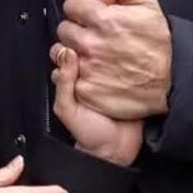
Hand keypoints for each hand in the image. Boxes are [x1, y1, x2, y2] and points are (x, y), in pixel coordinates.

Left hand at [52, 42, 144, 168]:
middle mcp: (90, 76)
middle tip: (95, 43)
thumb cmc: (88, 134)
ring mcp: (109, 78)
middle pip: (88, 51)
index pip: (65, 54)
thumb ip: (64, 83)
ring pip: (107, 55)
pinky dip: (127, 60)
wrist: (116, 150)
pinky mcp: (128, 82)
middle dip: (90, 43)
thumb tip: (67, 53)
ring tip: (112, 47)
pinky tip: (127, 57)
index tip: (75, 42)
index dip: (68, 46)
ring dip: (110, 49)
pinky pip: (126, 66)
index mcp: (71, 81)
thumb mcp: (67, 108)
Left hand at [53, 0, 172, 121]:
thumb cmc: (157, 45)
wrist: (167, 84)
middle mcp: (91, 43)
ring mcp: (86, 68)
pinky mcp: (83, 89)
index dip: (83, 10)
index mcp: (104, 19)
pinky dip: (73, 75)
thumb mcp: (147, 5)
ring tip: (93, 56)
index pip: (72, 5)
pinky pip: (62, 76)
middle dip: (77, 30)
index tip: (94, 18)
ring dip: (71, 52)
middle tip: (96, 38)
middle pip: (64, 28)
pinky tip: (93, 73)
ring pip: (59, 52)